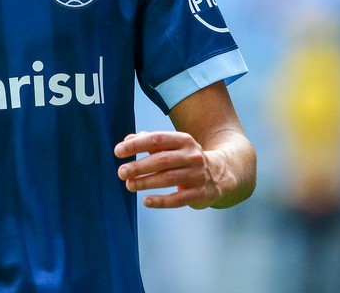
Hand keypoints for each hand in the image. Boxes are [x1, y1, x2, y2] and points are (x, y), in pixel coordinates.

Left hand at [114, 130, 228, 208]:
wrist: (221, 172)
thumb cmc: (186, 157)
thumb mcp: (172, 145)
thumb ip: (149, 142)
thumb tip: (127, 140)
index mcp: (183, 140)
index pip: (157, 139)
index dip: (136, 145)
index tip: (118, 152)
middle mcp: (192, 156)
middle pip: (162, 160)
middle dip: (139, 166)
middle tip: (121, 172)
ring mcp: (198, 175)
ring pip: (168, 179)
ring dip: (146, 182)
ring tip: (129, 185)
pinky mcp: (200, 193)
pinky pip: (179, 198)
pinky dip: (161, 201)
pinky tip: (146, 201)